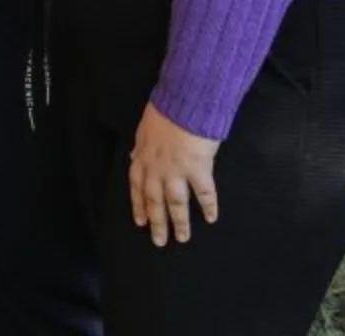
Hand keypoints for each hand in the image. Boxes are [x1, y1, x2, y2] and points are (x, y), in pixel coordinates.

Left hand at [129, 101, 219, 245]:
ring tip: (183, 238)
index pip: (137, 186)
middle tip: (159, 241)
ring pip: (176, 204)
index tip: (140, 222)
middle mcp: (157, 168)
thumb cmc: (165, 110)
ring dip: (179, 223)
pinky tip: (211, 218)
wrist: (185, 102)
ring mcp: (176, 171)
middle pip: (155, 201)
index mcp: (143, 157)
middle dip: (157, 223)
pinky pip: (203, 193)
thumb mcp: (144, 128)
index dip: (138, 205)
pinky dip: (208, 207)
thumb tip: (134, 157)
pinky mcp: (198, 169)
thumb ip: (140, 146)